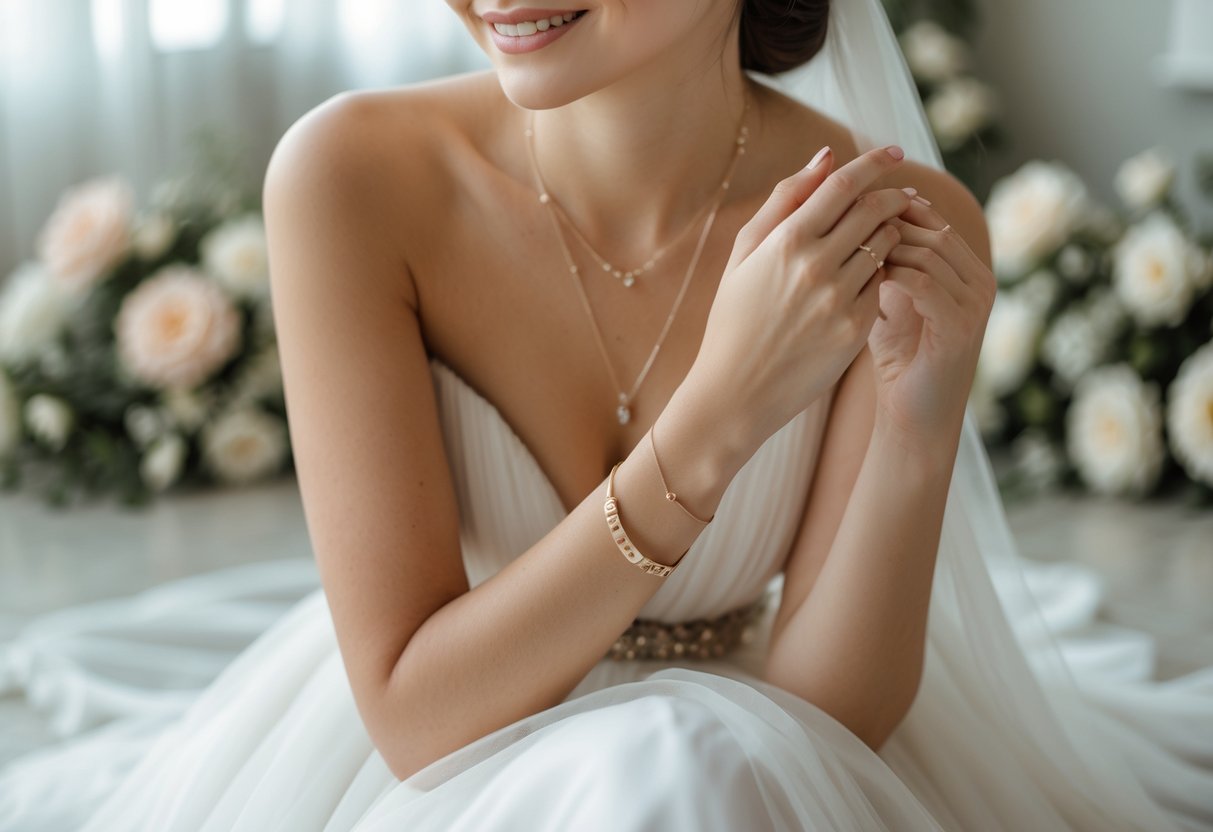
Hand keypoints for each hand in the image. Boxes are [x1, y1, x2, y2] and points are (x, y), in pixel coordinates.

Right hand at [688, 145, 912, 447]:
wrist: (734, 392)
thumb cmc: (733, 318)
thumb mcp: (744, 254)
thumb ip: (784, 201)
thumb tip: (827, 156)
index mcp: (785, 242)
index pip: (844, 185)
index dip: (875, 162)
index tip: (895, 152)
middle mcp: (816, 267)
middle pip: (874, 210)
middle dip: (893, 195)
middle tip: (902, 194)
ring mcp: (839, 300)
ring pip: (886, 246)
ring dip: (893, 232)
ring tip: (889, 233)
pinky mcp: (855, 329)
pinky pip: (883, 285)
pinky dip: (884, 272)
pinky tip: (874, 275)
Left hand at [866, 198, 995, 445]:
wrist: (913, 415)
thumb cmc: (898, 358)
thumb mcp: (892, 300)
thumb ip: (888, 262)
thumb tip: (862, 216)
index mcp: (969, 271)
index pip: (934, 222)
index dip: (892, 210)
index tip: (849, 211)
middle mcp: (981, 282)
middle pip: (933, 231)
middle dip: (887, 224)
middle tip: (843, 228)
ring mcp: (976, 303)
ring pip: (928, 252)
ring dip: (884, 248)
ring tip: (846, 253)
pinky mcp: (961, 326)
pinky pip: (922, 283)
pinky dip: (889, 275)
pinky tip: (859, 280)